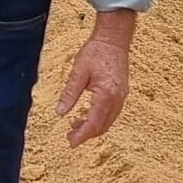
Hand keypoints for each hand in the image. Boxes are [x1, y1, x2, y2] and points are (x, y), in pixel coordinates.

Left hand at [56, 24, 132, 147]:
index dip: (82, 135)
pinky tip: (87, 115)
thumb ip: (70, 93)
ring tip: (75, 127)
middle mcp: (117, 99)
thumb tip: (60, 112)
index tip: (71, 143)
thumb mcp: (78, 71)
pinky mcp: (121, 93)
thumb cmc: (96, 52)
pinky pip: (111, 113)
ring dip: (93, 127)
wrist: (114, 39)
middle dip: (86, 134)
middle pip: (102, 126)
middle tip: (70, 137)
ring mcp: (121, 97)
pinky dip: (99, 119)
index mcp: (106, 95)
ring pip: (108, 121)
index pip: (94, 123)